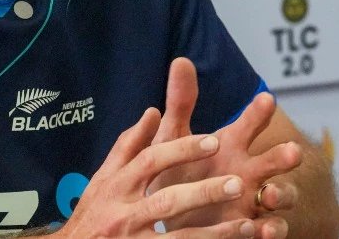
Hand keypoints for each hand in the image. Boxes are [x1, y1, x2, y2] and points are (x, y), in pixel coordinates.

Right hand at [55, 107, 258, 237]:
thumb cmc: (92, 213)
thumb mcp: (102, 177)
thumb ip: (128, 146)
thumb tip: (152, 112)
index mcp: (115, 185)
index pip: (150, 161)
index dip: (182, 150)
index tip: (214, 140)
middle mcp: (123, 213)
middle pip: (167, 200)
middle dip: (204, 192)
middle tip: (238, 183)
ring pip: (178, 237)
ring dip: (214, 232)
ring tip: (246, 223)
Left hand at [149, 58, 301, 238]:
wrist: (182, 216)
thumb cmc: (182, 170)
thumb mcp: (175, 137)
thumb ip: (180, 103)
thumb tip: (180, 59)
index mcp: (232, 145)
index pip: (250, 124)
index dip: (258, 112)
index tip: (266, 98)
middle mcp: (250, 171)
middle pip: (275, 160)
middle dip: (284, 156)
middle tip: (292, 150)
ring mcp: (255, 201)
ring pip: (281, 196)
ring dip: (281, 194)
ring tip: (271, 193)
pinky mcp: (253, 230)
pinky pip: (271, 230)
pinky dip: (270, 229)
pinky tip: (264, 229)